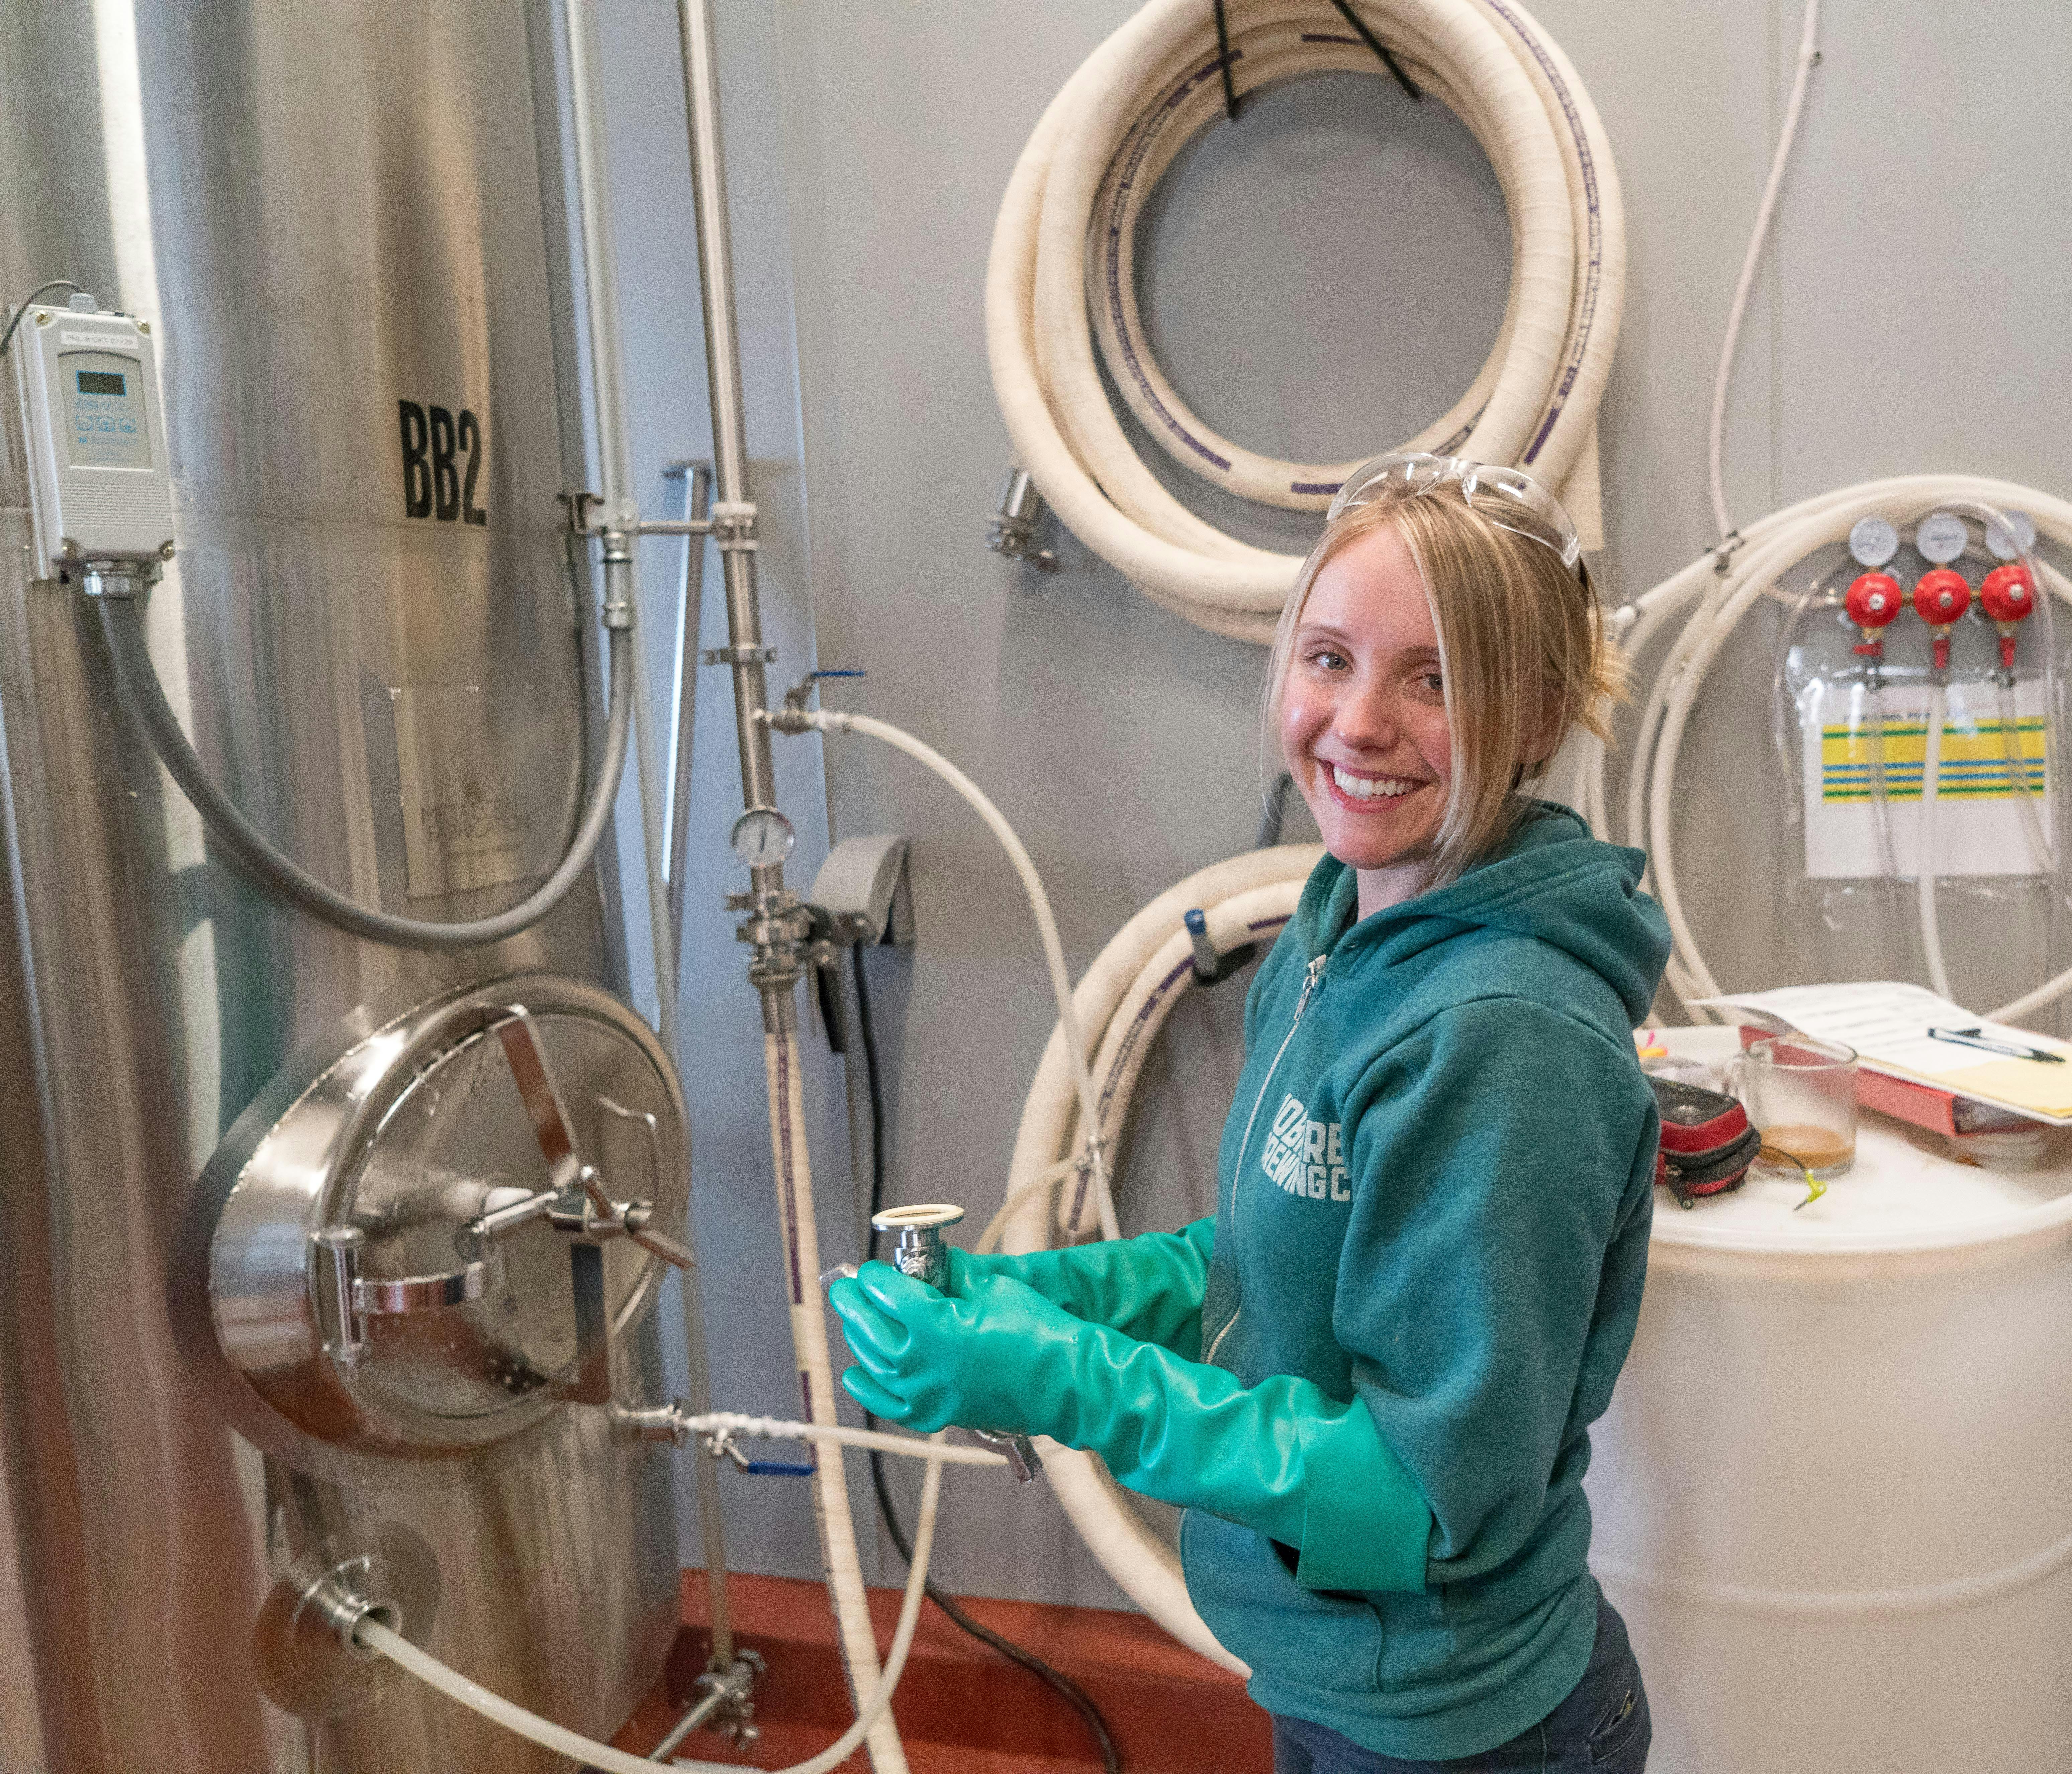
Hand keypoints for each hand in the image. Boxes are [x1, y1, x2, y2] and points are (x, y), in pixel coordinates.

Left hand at [828, 1261, 1084, 1437]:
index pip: (885, 1293)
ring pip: (872, 1362)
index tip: (872, 1269)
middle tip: (846, 1286)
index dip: (874, 1277)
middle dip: (853, 1302)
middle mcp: (920, 1362)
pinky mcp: (936, 1416)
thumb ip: (957, 1275)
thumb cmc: (1036, 1331)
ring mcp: (925, 1393)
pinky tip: (856, 1373)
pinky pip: (887, 1405)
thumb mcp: (995, 1288)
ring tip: (853, 1318)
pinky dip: (867, 1388)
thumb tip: (938, 1262)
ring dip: (857, 1337)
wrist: (1063, 1382)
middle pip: (869, 1326)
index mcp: (933, 1324)